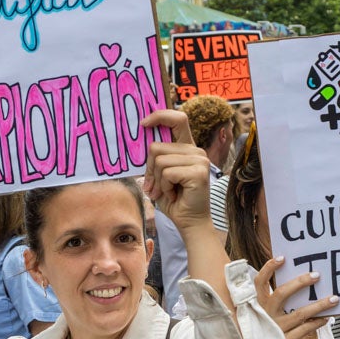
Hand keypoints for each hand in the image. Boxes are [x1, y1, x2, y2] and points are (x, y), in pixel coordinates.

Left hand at [141, 109, 210, 232]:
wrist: (189, 222)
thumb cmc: (174, 199)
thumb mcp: (160, 175)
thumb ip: (155, 158)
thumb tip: (139, 144)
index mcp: (187, 147)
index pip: (178, 118)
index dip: (159, 116)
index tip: (143, 124)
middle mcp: (196, 151)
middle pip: (157, 147)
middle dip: (150, 170)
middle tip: (155, 187)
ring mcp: (199, 160)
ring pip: (160, 161)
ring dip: (157, 181)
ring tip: (166, 192)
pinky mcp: (198, 172)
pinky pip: (167, 172)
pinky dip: (164, 187)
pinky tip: (174, 194)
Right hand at [255, 258, 335, 338]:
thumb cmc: (276, 328)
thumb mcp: (273, 313)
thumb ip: (282, 299)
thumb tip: (306, 278)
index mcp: (259, 304)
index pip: (259, 282)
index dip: (268, 269)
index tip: (282, 258)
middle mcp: (265, 315)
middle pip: (281, 294)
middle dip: (300, 283)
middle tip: (317, 275)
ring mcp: (275, 329)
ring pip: (299, 313)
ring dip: (319, 304)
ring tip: (335, 299)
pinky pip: (305, 329)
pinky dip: (318, 322)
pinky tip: (327, 317)